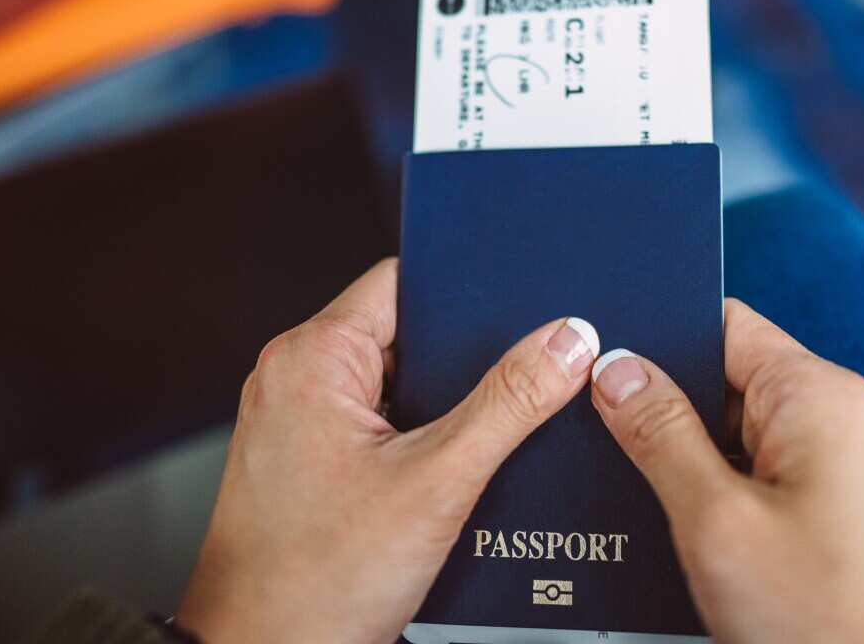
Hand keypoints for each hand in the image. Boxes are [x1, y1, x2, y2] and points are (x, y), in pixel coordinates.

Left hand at [176, 259, 600, 642]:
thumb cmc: (314, 582)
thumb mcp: (437, 482)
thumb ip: (508, 404)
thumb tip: (565, 342)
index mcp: (313, 358)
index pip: (405, 282)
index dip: (469, 290)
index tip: (524, 307)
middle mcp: (298, 379)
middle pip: (409, 335)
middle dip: (468, 360)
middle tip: (521, 383)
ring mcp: (302, 423)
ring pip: (401, 385)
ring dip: (448, 408)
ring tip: (488, 437)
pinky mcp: (314, 463)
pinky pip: (385, 426)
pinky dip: (425, 442)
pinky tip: (457, 474)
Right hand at [589, 299, 863, 642]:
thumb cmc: (828, 619)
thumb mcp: (717, 520)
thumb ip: (661, 435)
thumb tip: (617, 369)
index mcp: (814, 395)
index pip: (722, 324)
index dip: (657, 335)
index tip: (597, 355)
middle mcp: (834, 418)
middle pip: (724, 379)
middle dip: (662, 406)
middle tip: (596, 434)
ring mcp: (837, 467)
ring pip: (735, 435)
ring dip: (685, 459)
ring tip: (633, 488)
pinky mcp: (833, 512)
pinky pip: (758, 476)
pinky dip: (714, 493)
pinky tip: (677, 525)